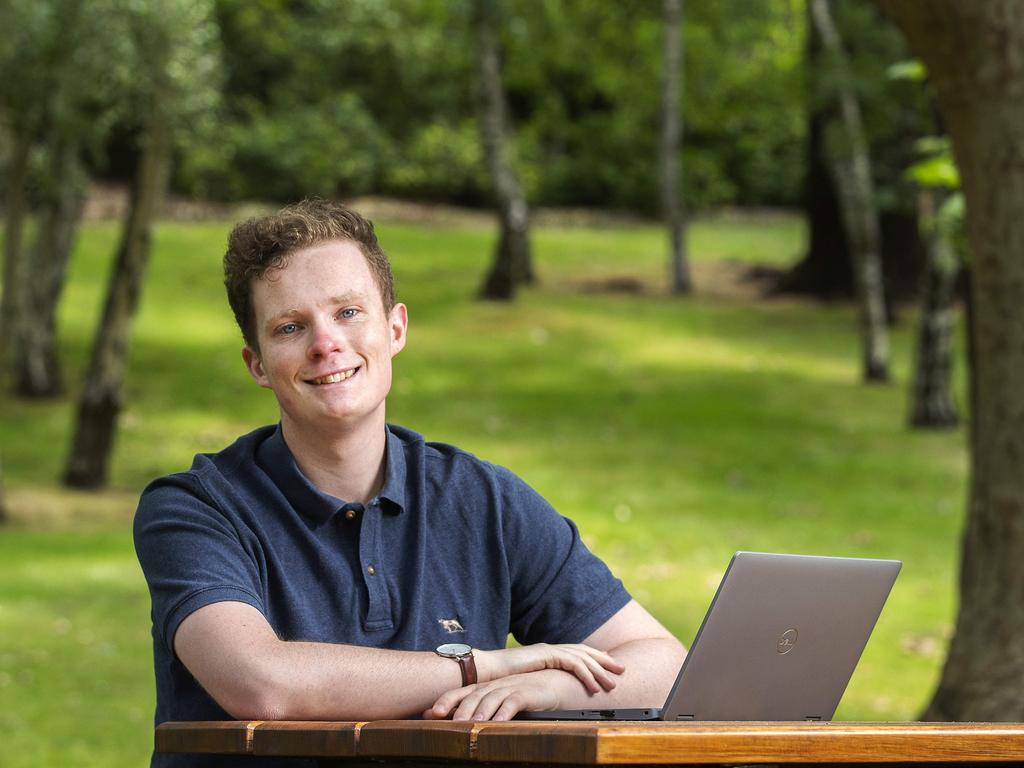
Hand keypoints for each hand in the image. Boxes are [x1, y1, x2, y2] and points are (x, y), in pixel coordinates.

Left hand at [424, 670, 563, 721]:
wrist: (548, 687)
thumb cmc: (515, 698)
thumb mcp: (491, 704)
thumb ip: (467, 709)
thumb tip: (433, 718)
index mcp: (482, 689)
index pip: (460, 692)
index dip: (445, 701)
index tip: (431, 714)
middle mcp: (493, 686)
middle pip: (473, 696)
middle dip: (461, 709)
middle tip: (452, 724)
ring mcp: (509, 687)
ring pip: (491, 698)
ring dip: (481, 711)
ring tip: (474, 724)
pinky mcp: (526, 693)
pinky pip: (513, 702)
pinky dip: (505, 712)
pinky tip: (499, 723)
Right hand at [476, 643, 624, 693]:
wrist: (486, 671)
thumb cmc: (503, 679)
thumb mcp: (528, 680)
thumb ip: (542, 681)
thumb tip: (552, 691)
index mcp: (549, 653)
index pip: (577, 654)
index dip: (595, 658)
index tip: (609, 665)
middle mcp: (552, 649)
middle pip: (585, 652)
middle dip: (604, 660)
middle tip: (622, 669)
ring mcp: (549, 649)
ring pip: (582, 657)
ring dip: (599, 670)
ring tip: (612, 683)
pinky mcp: (546, 654)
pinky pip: (572, 663)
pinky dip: (585, 674)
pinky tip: (594, 686)